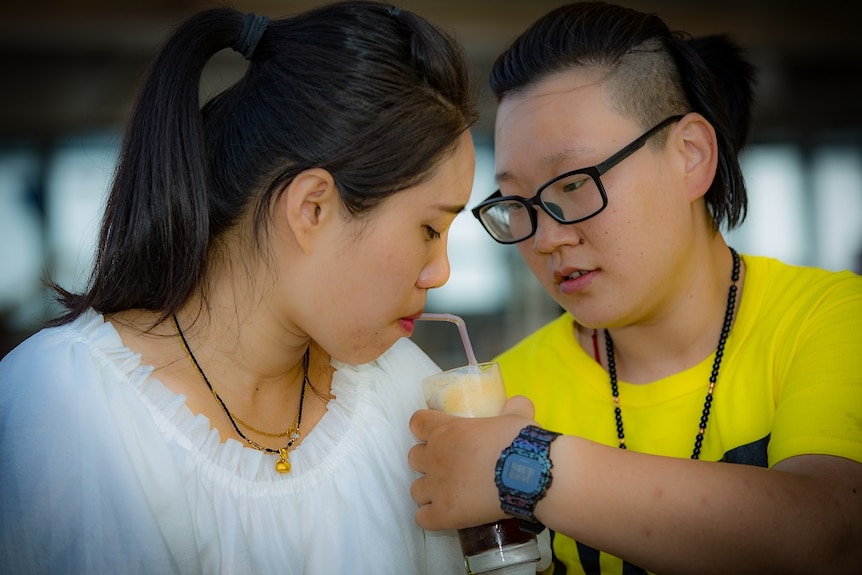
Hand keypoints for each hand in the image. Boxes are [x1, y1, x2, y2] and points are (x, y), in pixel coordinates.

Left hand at [408, 395, 536, 530]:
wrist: (528, 475)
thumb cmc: (518, 442)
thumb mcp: (516, 417)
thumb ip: (513, 408)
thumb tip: (517, 403)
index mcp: (445, 430)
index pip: (417, 422)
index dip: (425, 427)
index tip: (437, 432)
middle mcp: (434, 457)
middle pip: (414, 457)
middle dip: (428, 460)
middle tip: (450, 465)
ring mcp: (436, 488)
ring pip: (416, 490)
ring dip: (429, 491)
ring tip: (450, 493)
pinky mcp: (443, 514)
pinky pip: (423, 518)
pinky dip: (431, 517)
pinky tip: (447, 514)